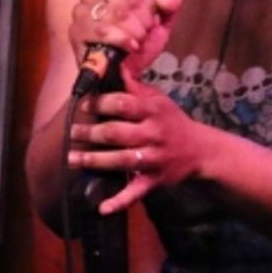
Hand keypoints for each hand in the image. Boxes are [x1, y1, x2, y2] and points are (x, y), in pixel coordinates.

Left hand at [67, 76, 202, 214]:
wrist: (201, 150)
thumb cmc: (171, 121)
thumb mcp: (157, 99)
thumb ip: (134, 87)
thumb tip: (115, 65)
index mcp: (153, 111)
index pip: (124, 104)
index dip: (101, 103)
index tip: (82, 104)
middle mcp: (154, 134)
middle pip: (117, 133)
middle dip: (91, 133)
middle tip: (69, 132)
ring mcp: (155, 159)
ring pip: (122, 161)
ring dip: (94, 161)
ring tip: (71, 158)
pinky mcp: (155, 180)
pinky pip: (136, 192)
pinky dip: (120, 201)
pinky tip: (102, 207)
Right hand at [70, 0, 179, 79]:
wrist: (123, 74)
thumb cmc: (136, 45)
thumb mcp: (160, 23)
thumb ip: (169, 5)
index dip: (149, 4)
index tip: (151, 19)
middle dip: (142, 21)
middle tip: (143, 34)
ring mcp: (81, 12)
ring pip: (116, 13)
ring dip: (134, 31)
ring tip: (136, 41)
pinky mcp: (76, 31)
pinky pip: (103, 29)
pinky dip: (121, 39)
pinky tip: (129, 46)